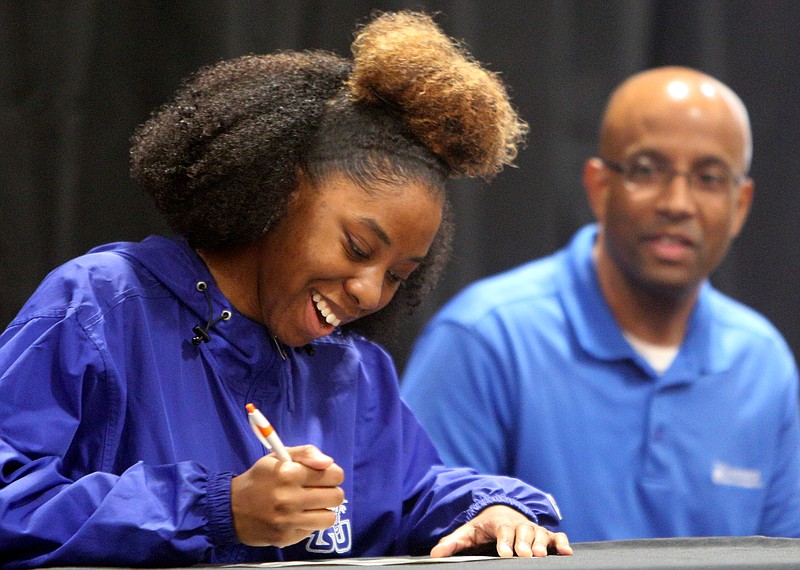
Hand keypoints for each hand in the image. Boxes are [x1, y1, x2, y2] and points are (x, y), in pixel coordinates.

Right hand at [231, 445, 344, 547]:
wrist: (231, 509)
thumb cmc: (260, 479)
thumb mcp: (278, 457)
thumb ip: (306, 453)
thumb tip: (328, 462)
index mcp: (290, 473)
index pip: (334, 475)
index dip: (333, 475)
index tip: (325, 477)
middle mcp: (290, 498)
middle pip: (337, 497)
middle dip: (331, 492)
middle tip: (319, 492)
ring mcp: (288, 520)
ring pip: (330, 518)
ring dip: (323, 511)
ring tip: (311, 506)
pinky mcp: (285, 538)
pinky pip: (312, 531)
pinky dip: (308, 524)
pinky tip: (296, 517)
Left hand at [430, 505, 571, 557]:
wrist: (501, 511)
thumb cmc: (484, 526)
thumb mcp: (467, 532)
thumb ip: (453, 542)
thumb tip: (435, 554)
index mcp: (499, 522)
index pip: (503, 530)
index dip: (504, 541)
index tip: (504, 553)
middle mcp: (519, 524)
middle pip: (523, 532)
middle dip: (524, 544)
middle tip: (525, 555)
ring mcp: (533, 529)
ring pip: (540, 534)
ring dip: (542, 544)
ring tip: (540, 555)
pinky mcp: (545, 535)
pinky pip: (556, 537)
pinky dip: (561, 543)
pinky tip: (566, 552)